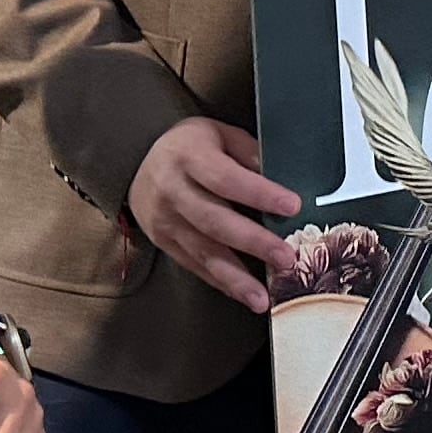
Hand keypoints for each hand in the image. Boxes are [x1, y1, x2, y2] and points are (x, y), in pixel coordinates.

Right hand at [126, 116, 299, 313]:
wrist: (138, 163)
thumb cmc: (191, 146)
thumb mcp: (220, 134)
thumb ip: (248, 153)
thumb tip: (282, 177)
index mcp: (189, 157)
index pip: (226, 179)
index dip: (259, 193)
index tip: (292, 206)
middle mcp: (173, 191)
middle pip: (215, 221)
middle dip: (253, 242)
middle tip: (285, 258)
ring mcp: (165, 221)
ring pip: (203, 252)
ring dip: (236, 278)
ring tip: (263, 297)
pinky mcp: (164, 243)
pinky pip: (194, 265)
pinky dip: (221, 281)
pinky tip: (243, 294)